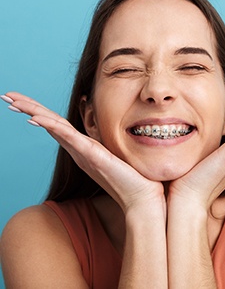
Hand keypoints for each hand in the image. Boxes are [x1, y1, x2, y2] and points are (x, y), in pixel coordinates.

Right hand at [1, 92, 164, 214]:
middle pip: (50, 124)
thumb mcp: (114, 154)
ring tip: (13, 102)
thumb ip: (105, 143)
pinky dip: (52, 127)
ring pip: (54, 127)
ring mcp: (83, 153)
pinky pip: (69, 138)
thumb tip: (105, 132)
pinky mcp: (93, 156)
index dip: (39, 112)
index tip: (20, 101)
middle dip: (28, 109)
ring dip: (33, 113)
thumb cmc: (131, 177)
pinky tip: (36, 118)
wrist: (141, 197)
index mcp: (83, 148)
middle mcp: (79, 150)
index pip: (58, 125)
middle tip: (7, 96)